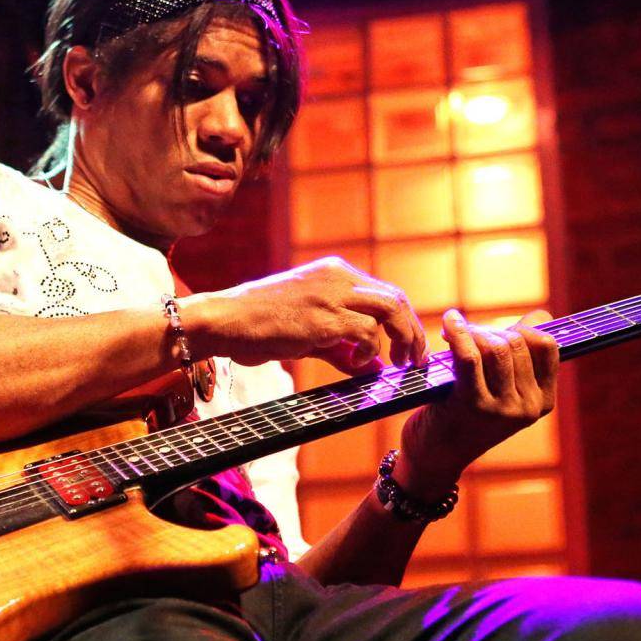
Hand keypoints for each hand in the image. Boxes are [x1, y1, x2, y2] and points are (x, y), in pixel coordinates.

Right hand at [179, 257, 427, 374]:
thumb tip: (375, 367)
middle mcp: (337, 276)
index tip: (410, 346)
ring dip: (404, 338)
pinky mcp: (324, 317)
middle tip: (415, 360)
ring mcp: (331, 294)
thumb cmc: (260, 326)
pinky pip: (366, 332)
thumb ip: (343, 348)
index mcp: (334, 272)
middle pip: (396, 298)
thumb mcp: (309, 334)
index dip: (404, 321)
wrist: (225, 319)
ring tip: (400, 363)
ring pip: (390, 310)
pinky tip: (359, 362)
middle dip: (413, 331)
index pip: (384, 292)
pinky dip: (370, 350)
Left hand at [395, 309, 558, 497]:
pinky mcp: (473, 405)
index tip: (498, 329)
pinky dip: (458, 332)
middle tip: (465, 332)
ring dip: (472, 332)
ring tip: (453, 333)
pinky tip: (448, 323)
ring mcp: (503, 408)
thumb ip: (521, 356)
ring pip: (495, 347)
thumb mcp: (502, 389)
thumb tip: (540, 316)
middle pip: (517, 342)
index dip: (522, 327)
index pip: (548, 345)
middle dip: (488, 329)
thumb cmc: (466, 415)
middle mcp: (528, 407)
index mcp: (543, 402)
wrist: (435, 457)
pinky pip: (470, 356)